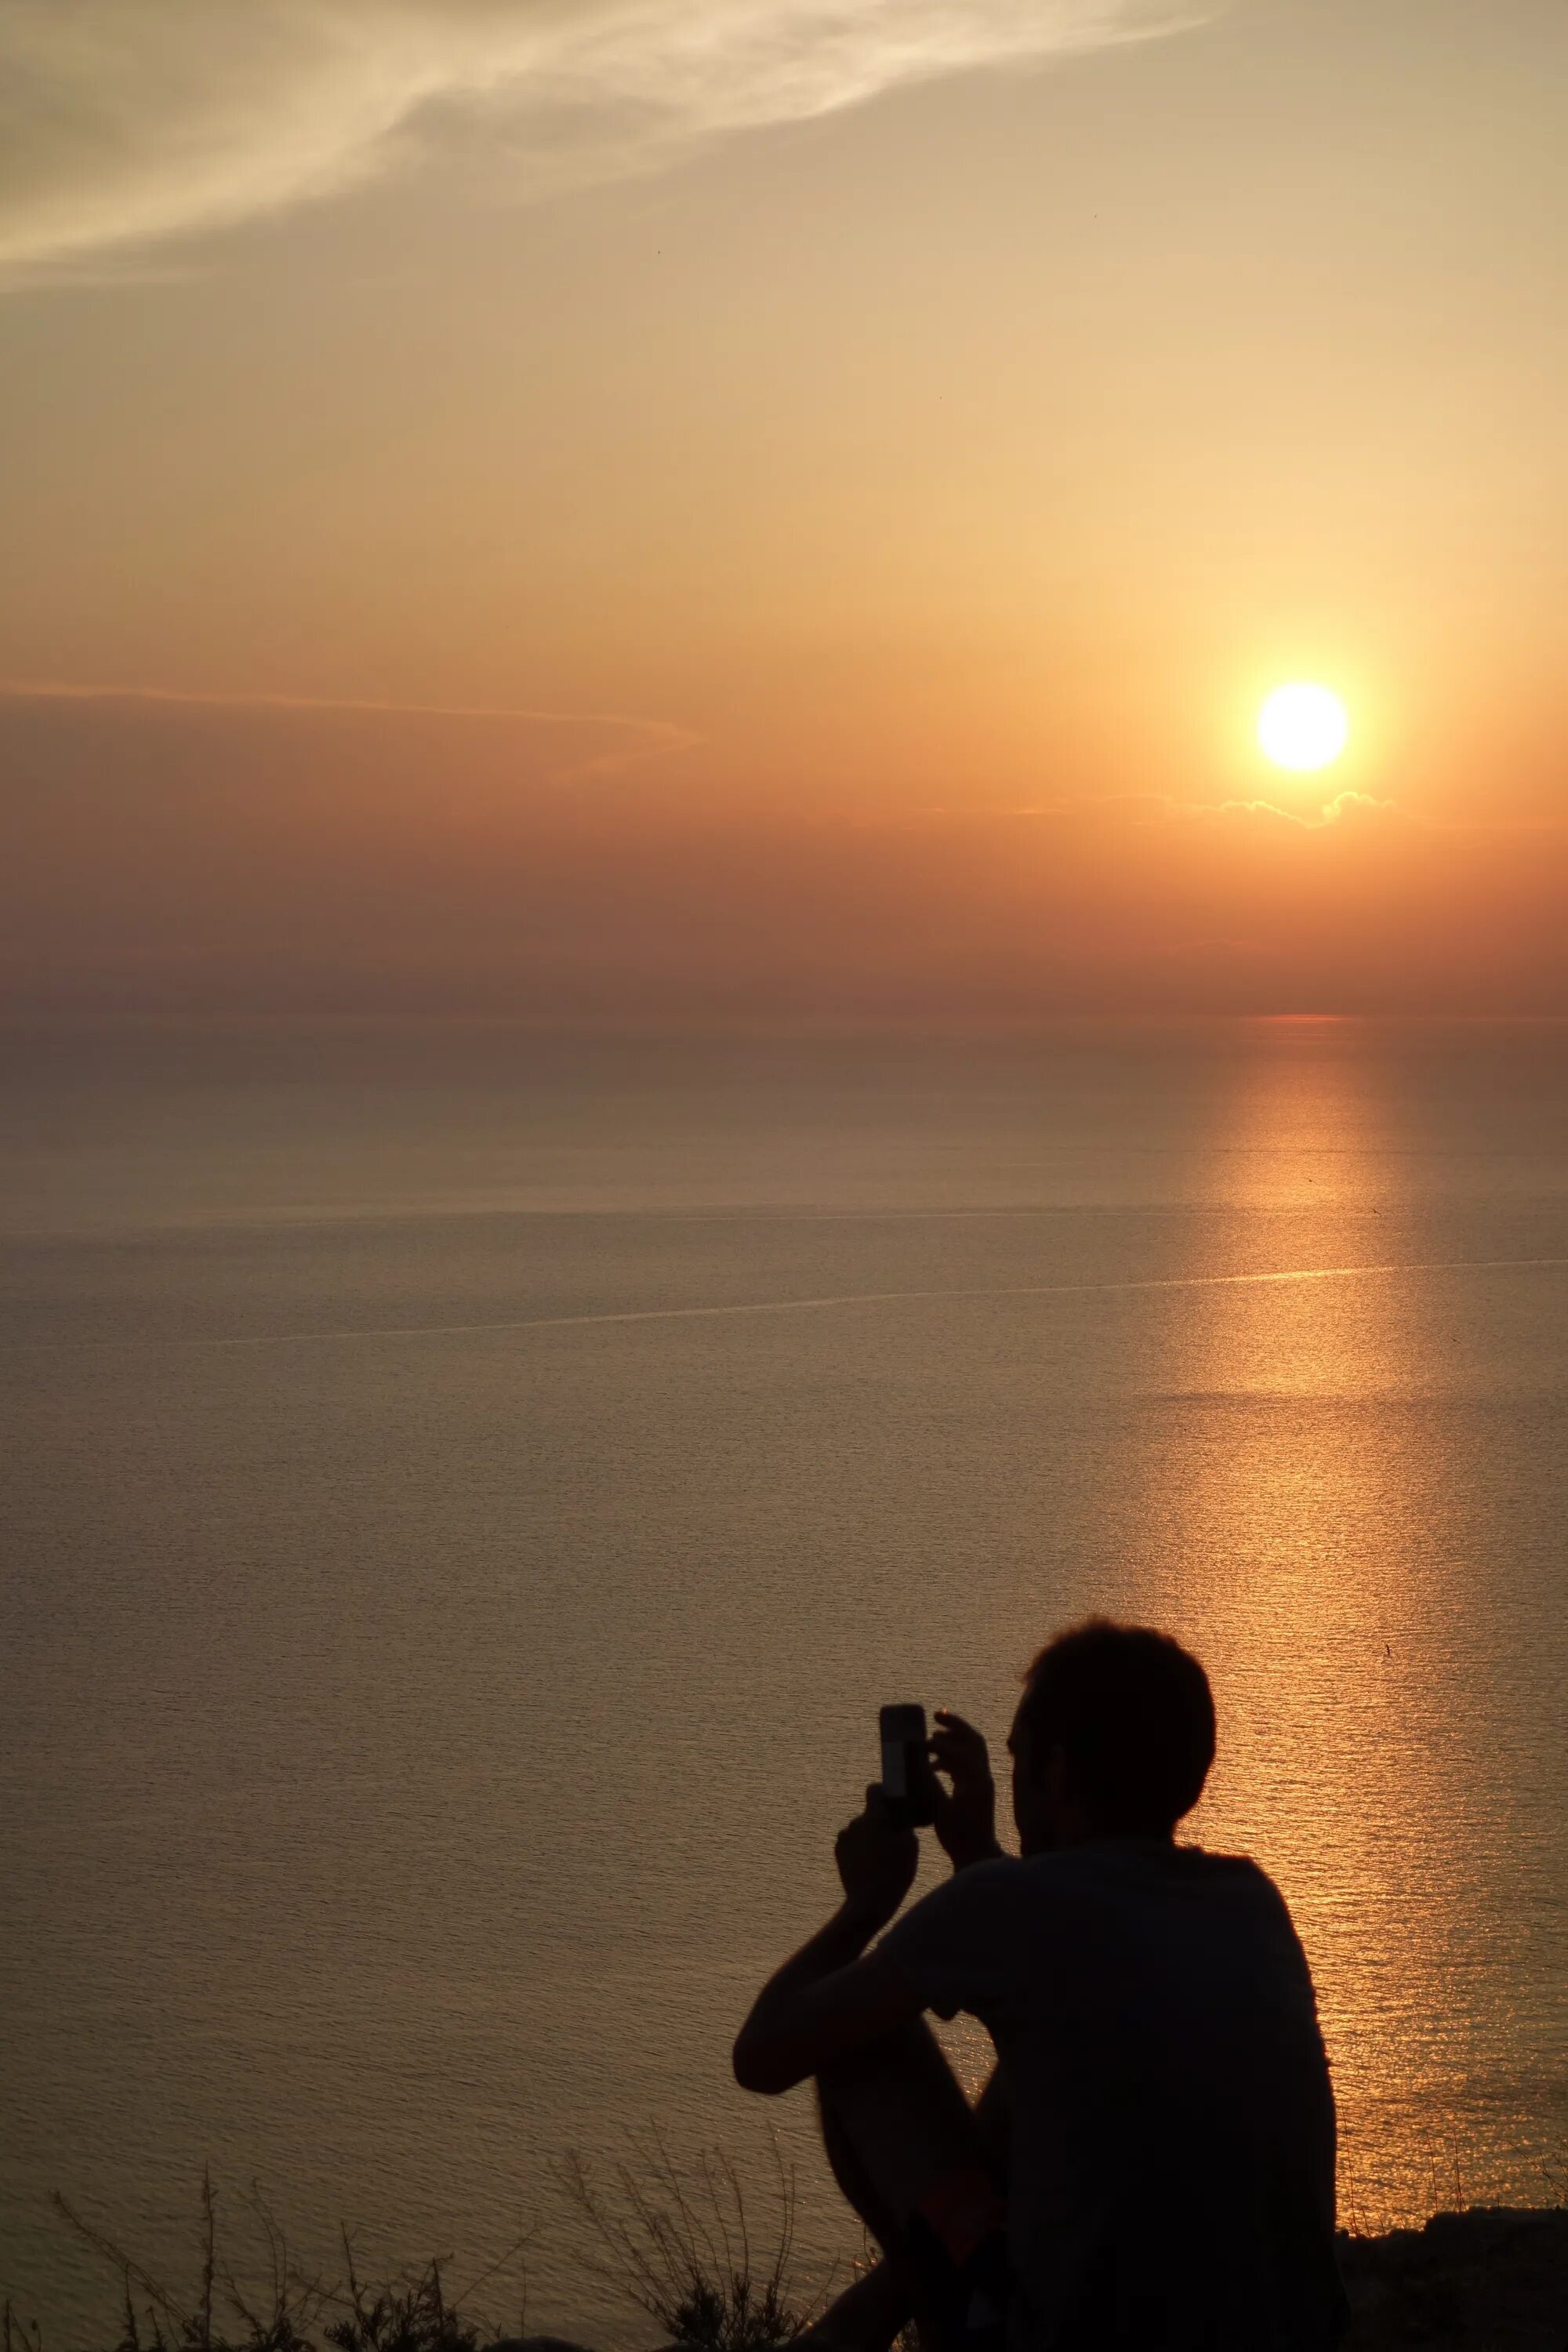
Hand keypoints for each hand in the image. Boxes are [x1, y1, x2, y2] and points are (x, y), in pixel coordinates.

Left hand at [835, 1786, 918, 1931]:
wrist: (869, 1901)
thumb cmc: (895, 1872)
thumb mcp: (910, 1845)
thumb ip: (903, 1824)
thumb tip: (898, 1816)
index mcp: (874, 1817)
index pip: (873, 1790)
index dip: (882, 1793)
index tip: (890, 1802)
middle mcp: (855, 1822)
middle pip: (869, 1814)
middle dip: (879, 1822)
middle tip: (892, 1839)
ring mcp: (844, 1837)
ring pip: (860, 1829)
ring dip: (869, 1836)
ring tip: (882, 1858)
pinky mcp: (838, 1852)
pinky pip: (852, 1842)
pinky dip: (860, 1848)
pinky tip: (870, 1865)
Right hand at [930, 1710, 1001, 1872]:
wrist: (978, 1855)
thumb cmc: (959, 1837)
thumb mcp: (940, 1810)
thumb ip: (929, 1785)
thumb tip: (916, 1763)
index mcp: (975, 1782)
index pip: (960, 1751)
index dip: (939, 1745)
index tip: (920, 1744)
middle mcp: (983, 1777)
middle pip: (973, 1740)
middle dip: (955, 1725)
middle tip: (935, 1716)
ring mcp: (982, 1781)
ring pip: (972, 1749)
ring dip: (953, 1739)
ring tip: (931, 1737)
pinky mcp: (978, 1788)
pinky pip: (967, 1762)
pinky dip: (952, 1756)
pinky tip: (933, 1765)